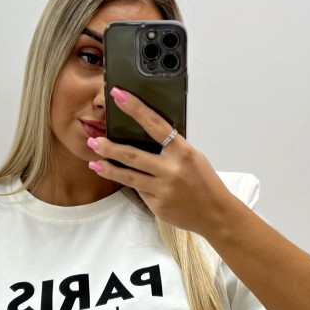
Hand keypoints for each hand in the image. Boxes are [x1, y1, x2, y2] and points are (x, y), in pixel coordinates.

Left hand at [86, 87, 238, 236]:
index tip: (118, 95)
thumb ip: (172, 147)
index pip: (155, 124)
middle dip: (109, 147)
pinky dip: (130, 183)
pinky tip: (120, 178)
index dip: (135, 108)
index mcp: (183, 152)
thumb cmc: (205, 182)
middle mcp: (172, 170)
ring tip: (94, 162)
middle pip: (132, 155)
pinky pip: (139, 190)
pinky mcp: (157, 205)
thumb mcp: (193, 157)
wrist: (216, 214)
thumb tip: (147, 134)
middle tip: (94, 140)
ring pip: (128, 176)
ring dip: (108, 168)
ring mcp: (163, 189)